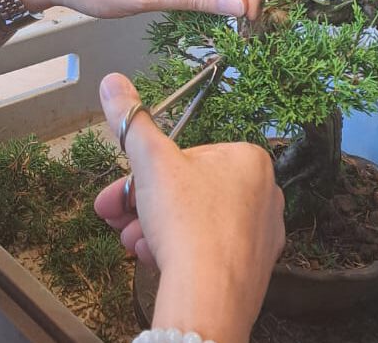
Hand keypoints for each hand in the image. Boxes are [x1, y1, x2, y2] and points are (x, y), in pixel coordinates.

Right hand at [94, 73, 284, 342]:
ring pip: (195, 221)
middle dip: (144, 204)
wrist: (207, 297)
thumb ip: (130, 119)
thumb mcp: (151, 160)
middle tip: (116, 218)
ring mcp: (262, 235)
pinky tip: (156, 259)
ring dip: (155, 228)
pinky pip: (209, 250)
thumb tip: (112, 81)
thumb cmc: (186, 221)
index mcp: (248, 159)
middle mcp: (265, 194)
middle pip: (188, 190)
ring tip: (134, 244)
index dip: (146, 174)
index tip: (121, 191)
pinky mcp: (254, 269)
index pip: (187, 156)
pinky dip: (179, 251)